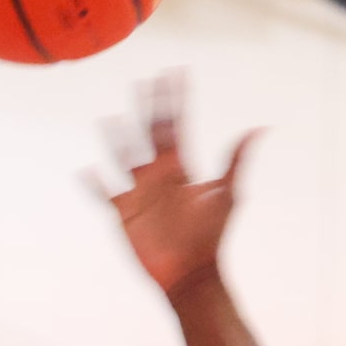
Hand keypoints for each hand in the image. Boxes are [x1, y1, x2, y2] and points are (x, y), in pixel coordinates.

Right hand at [94, 74, 257, 297]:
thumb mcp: (227, 195)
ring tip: (109, 121)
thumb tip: (260, 129)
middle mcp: (159, 174)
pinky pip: (105, 194)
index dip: (174, 98)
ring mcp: (140, 192)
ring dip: (116, 140)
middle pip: (148, 133)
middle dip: (146, 109)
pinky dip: (94, 184)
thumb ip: (236, 161)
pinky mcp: (124, 213)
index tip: (175, 72)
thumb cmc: (211, 236)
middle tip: (143, 82)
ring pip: (123, 157)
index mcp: (181, 167)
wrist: (191, 274)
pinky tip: (85, 171)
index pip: (175, 124)